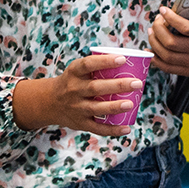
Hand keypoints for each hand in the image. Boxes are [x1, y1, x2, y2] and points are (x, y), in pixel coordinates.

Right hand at [10, 52, 143, 135]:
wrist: (49, 102)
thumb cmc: (75, 81)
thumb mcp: (79, 70)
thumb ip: (100, 65)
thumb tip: (139, 57)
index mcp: (74, 73)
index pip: (88, 64)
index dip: (104, 61)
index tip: (122, 59)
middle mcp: (73, 90)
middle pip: (95, 88)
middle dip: (117, 85)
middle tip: (137, 83)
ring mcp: (76, 108)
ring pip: (96, 108)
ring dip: (114, 107)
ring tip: (131, 104)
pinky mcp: (80, 123)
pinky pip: (97, 128)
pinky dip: (112, 130)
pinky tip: (127, 128)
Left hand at [150, 4, 188, 78]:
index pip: (184, 27)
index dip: (170, 18)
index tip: (163, 10)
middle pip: (171, 42)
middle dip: (158, 29)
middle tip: (156, 21)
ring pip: (166, 55)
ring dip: (154, 43)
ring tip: (152, 33)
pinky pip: (168, 68)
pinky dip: (156, 60)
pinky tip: (151, 51)